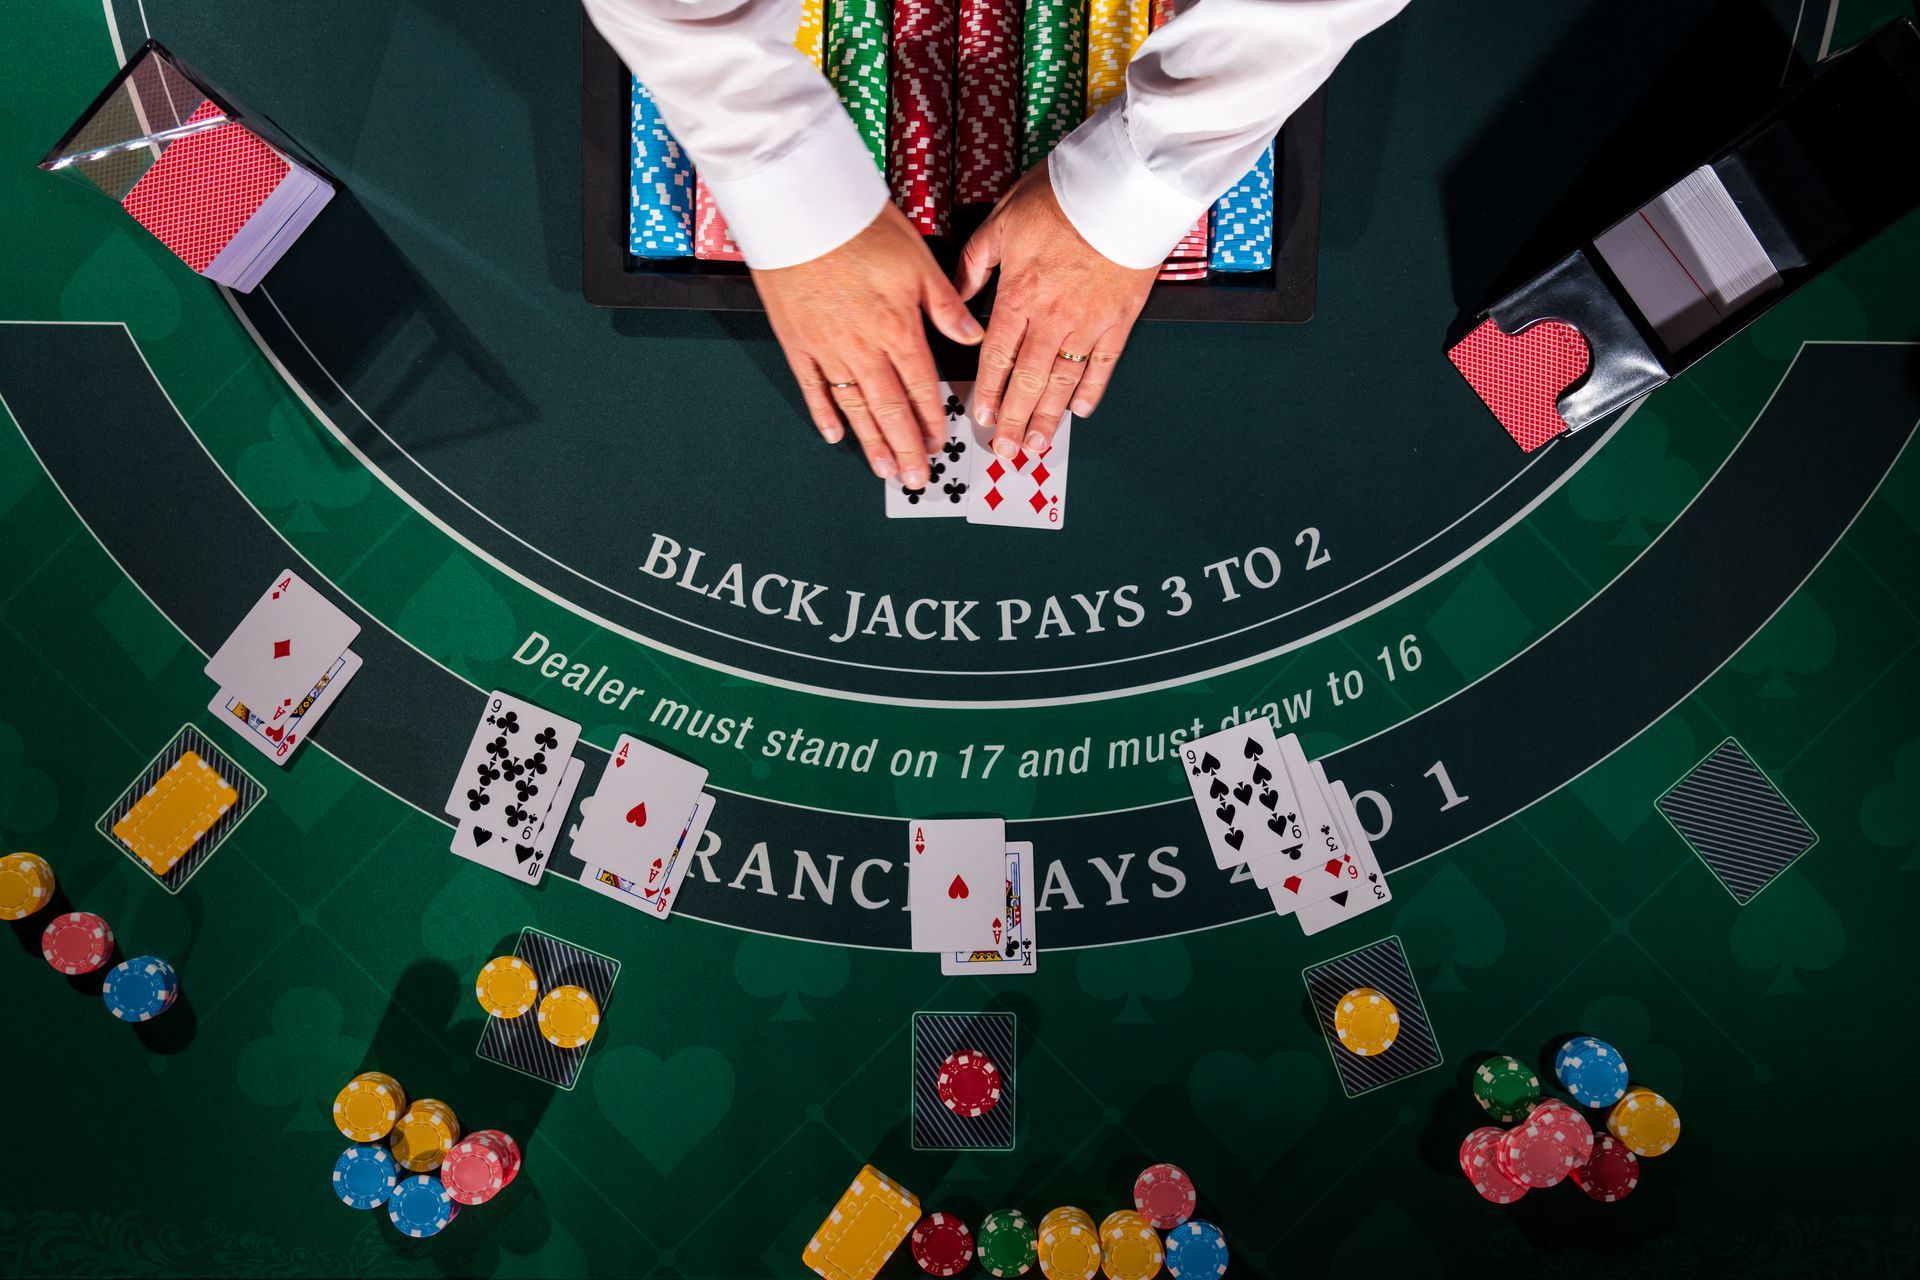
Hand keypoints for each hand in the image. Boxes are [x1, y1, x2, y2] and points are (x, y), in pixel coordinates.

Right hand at [755, 203, 982, 486]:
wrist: (800, 210)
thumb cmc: (860, 227)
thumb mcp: (918, 260)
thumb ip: (946, 306)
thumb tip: (973, 338)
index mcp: (899, 329)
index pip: (922, 388)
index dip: (932, 421)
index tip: (940, 445)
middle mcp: (864, 348)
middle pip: (890, 410)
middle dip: (906, 448)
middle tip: (917, 478)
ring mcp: (828, 349)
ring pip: (855, 407)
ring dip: (872, 442)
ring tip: (885, 470)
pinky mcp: (797, 342)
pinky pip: (813, 388)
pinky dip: (824, 413)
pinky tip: (835, 435)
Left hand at [955, 160, 1157, 457]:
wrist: (1124, 188)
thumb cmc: (1064, 196)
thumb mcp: (1003, 220)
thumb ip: (976, 262)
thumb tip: (956, 295)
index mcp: (1019, 296)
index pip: (996, 357)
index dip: (988, 392)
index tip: (981, 417)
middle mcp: (1051, 318)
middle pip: (1027, 380)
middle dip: (1014, 420)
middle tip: (1005, 450)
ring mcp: (1088, 323)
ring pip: (1062, 381)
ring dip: (1048, 417)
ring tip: (1038, 444)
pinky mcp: (1120, 320)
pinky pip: (1104, 364)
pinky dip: (1092, 390)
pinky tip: (1081, 410)